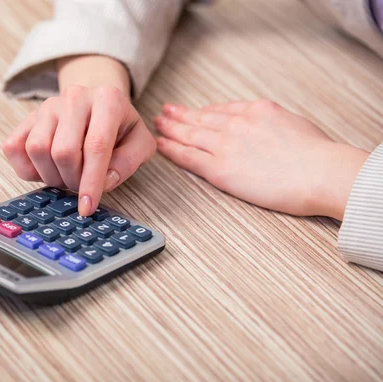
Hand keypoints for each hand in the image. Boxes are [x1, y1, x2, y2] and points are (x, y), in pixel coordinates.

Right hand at [2, 85, 155, 215]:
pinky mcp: (27, 117)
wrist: (97, 104)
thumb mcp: (139, 143)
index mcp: (108, 100)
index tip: (86, 207)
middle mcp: (75, 97)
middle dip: (71, 180)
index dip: (91, 182)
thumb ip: (128, 163)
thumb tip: (104, 182)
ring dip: (50, 176)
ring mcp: (47, 106)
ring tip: (66, 176)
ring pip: (37, 150)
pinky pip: (14, 148)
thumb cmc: (119, 128)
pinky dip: (27, 169)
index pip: (96, 146)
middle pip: (63, 151)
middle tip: (80, 186)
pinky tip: (46, 170)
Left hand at [155, 100, 369, 219]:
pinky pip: (189, 157)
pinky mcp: (220, 168)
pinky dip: (172, 150)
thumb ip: (271, 122)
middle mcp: (237, 124)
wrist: (320, 172)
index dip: (203, 112)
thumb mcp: (293, 123)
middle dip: (180, 115)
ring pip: (190, 135)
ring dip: (170, 129)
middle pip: (200, 119)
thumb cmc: (316, 155)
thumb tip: (263, 127)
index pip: (221, 110)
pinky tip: (161, 146)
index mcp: (257, 110)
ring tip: (158, 125)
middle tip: (165, 112)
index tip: (193, 113)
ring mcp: (226, 145)